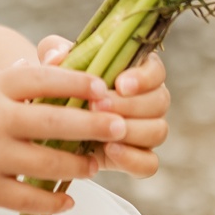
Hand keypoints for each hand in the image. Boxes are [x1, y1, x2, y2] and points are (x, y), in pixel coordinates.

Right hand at [0, 62, 125, 214]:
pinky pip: (27, 199)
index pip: (43, 80)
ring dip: (78, 166)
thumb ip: (11, 82)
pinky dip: (53, 202)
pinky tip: (68, 200)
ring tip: (94, 164)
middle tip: (120, 126)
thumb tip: (56, 74)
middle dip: (93, 125)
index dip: (78, 82)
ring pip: (47, 165)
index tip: (104, 87)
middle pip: (54, 123)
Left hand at [36, 35, 169, 178]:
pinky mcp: (137, 157)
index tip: (120, 84)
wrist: (55, 123)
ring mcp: (146, 130)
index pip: (156, 71)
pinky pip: (149, 163)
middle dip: (129, 105)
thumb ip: (55, 51)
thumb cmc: (63, 86)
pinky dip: (133, 159)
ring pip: (158, 131)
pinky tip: (111, 150)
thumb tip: (55, 57)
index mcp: (137, 72)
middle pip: (160, 101)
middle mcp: (149, 100)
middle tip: (97, 106)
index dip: (143, 78)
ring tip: (102, 130)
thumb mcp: (56, 64)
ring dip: (131, 130)